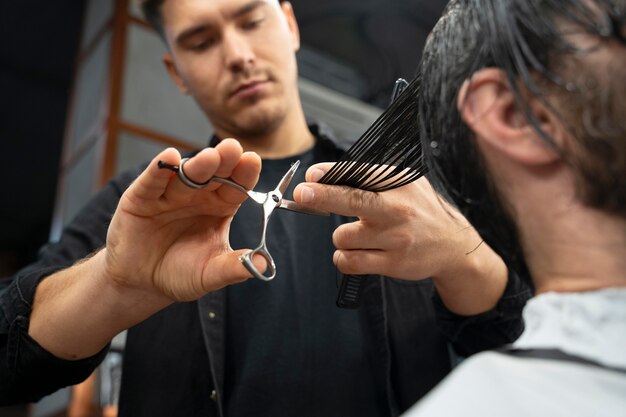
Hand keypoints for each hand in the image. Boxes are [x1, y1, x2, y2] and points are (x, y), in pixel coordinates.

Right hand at [105, 139, 264, 302]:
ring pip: (185, 175)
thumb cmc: (181, 273)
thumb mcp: (210, 274)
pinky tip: (169, 157)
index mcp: (220, 206)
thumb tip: (263, 265)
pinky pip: (152, 182)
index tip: (253, 160)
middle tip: (233, 149)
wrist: (142, 283)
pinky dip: (159, 169)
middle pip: (213, 173)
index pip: (236, 185)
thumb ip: (233, 268)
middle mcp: (198, 194)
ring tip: (209, 157)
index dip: (244, 173)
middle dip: (224, 160)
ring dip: (197, 165)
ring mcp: (170, 194)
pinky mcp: (141, 198)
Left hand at [293, 163, 507, 314]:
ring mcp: (395, 238)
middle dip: (323, 196)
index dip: (332, 174)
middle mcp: (398, 209)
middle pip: (352, 200)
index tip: (312, 175)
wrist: (453, 246)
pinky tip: (355, 253)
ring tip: (360, 235)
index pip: (361, 173)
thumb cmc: (419, 210)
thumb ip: (368, 179)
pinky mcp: (392, 263)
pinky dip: (344, 258)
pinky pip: (349, 261)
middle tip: (302, 194)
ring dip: (342, 237)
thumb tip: (322, 177)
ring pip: (343, 236)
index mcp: (399, 183)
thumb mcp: (403, 184)